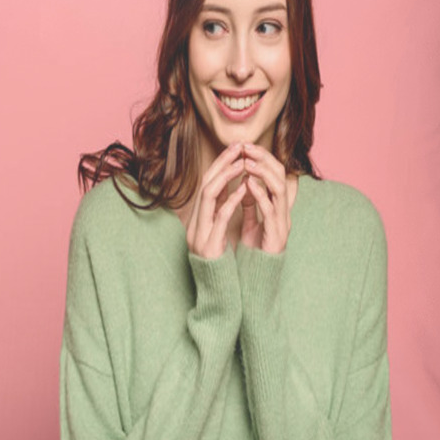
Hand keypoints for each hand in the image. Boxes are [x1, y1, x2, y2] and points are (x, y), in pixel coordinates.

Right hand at [186, 142, 247, 259]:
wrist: (215, 293)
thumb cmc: (221, 264)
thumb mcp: (219, 233)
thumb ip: (222, 211)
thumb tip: (232, 189)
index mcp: (197, 220)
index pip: (206, 185)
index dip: (220, 165)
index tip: (235, 149)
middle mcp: (194, 223)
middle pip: (205, 184)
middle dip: (222, 163)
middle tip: (238, 147)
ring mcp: (199, 233)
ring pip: (208, 196)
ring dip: (226, 177)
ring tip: (242, 163)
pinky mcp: (208, 243)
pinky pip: (220, 216)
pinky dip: (231, 200)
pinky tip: (244, 189)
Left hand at [240, 144, 291, 254]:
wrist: (258, 277)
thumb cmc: (256, 250)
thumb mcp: (251, 221)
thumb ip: (251, 204)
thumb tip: (246, 183)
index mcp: (277, 207)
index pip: (275, 174)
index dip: (263, 158)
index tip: (246, 146)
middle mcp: (283, 211)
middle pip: (280, 176)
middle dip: (264, 159)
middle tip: (247, 147)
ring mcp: (282, 222)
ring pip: (279, 190)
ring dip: (263, 174)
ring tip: (248, 163)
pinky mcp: (276, 234)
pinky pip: (270, 211)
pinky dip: (260, 195)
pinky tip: (249, 186)